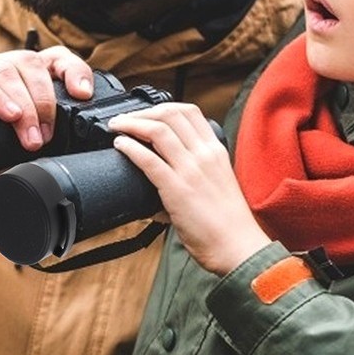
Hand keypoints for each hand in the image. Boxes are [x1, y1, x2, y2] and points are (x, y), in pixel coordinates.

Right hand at [0, 47, 92, 150]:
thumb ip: (42, 151)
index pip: (54, 59)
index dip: (72, 70)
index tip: (83, 94)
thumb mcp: (18, 153)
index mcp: (21, 77)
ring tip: (29, 138)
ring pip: (4, 69)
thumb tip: (71, 162)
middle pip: (30, 63)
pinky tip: (8, 113)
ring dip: (23, 105)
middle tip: (45, 138)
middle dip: (44, 102)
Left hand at [108, 102, 268, 274]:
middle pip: (170, 114)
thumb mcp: (216, 184)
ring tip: (116, 127)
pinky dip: (130, 147)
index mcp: (216, 151)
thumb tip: (161, 185)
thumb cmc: (227, 223)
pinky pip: (148, 159)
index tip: (145, 114)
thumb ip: (193, 176)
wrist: (237, 247)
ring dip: (131, 124)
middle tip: (125, 120)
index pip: (189, 112)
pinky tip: (120, 145)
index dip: (162, 107)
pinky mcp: (177, 189)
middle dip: (142, 112)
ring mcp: (191, 170)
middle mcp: (204, 155)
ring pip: (158, 130)